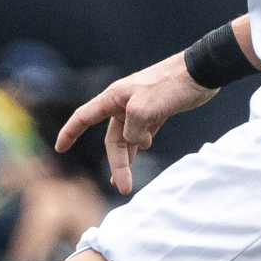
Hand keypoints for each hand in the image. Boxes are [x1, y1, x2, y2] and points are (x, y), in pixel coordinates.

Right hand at [57, 50, 215, 193]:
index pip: (84, 116)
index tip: (60, 148)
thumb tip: (138, 143)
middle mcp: (123, 104)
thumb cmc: (170, 86)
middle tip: (123, 187)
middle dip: (116, 164)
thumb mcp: (144, 109)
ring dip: (127, 161)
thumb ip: (133, 130)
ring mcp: (139, 109)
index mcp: (114, 98)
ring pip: (127, 140)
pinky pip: (141, 136)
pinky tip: (136, 161)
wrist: (201, 72)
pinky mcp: (156, 113)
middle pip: (112, 139)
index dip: (70, 132)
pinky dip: (138, 148)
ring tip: (126, 185)